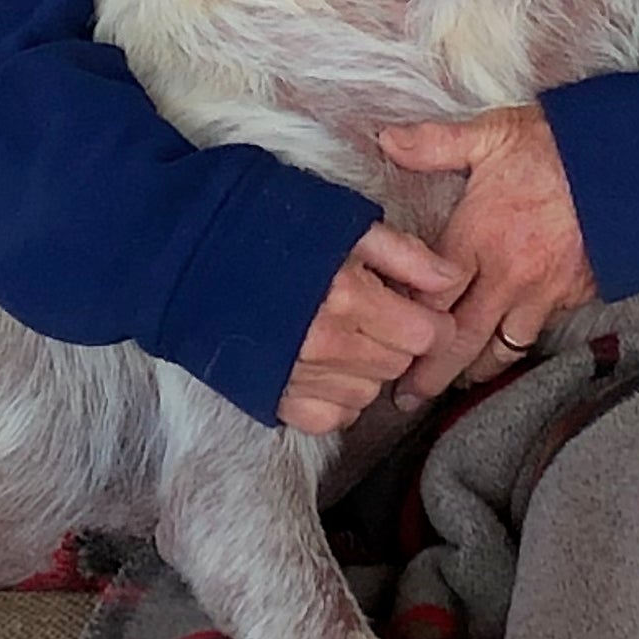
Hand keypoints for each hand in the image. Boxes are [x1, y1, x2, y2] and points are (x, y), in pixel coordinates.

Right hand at [276, 223, 468, 435]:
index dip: (432, 319)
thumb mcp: (341, 221)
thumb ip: (404, 255)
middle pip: (400, 363)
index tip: (418, 306)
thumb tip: (454, 279)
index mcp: (346, 296)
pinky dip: (339, 396)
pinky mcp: (274, 397)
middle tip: (376, 310)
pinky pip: (333, 417)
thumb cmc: (262, 222)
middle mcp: (325, 345)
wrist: (184, 250)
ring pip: (371, 392)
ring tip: (346, 333)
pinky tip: (326, 365)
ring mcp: (298, 377)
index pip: (427, 335)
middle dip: (399, 338)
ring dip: (369, 367)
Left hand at [375, 104, 598, 404]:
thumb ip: (435, 143)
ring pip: (502, 349)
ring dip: (475, 370)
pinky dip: (516, 352)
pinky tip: (502, 357)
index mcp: (477, 237)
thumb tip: (387, 141)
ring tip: (454, 384)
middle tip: (405, 398)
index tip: (384, 338)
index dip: (405, 322)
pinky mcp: (574, 297)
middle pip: (461, 339)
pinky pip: (537, 336)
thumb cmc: (558, 146)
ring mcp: (543, 292)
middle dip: (431, 374)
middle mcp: (507, 275)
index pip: (431, 297)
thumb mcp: (492, 134)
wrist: (632, 163)